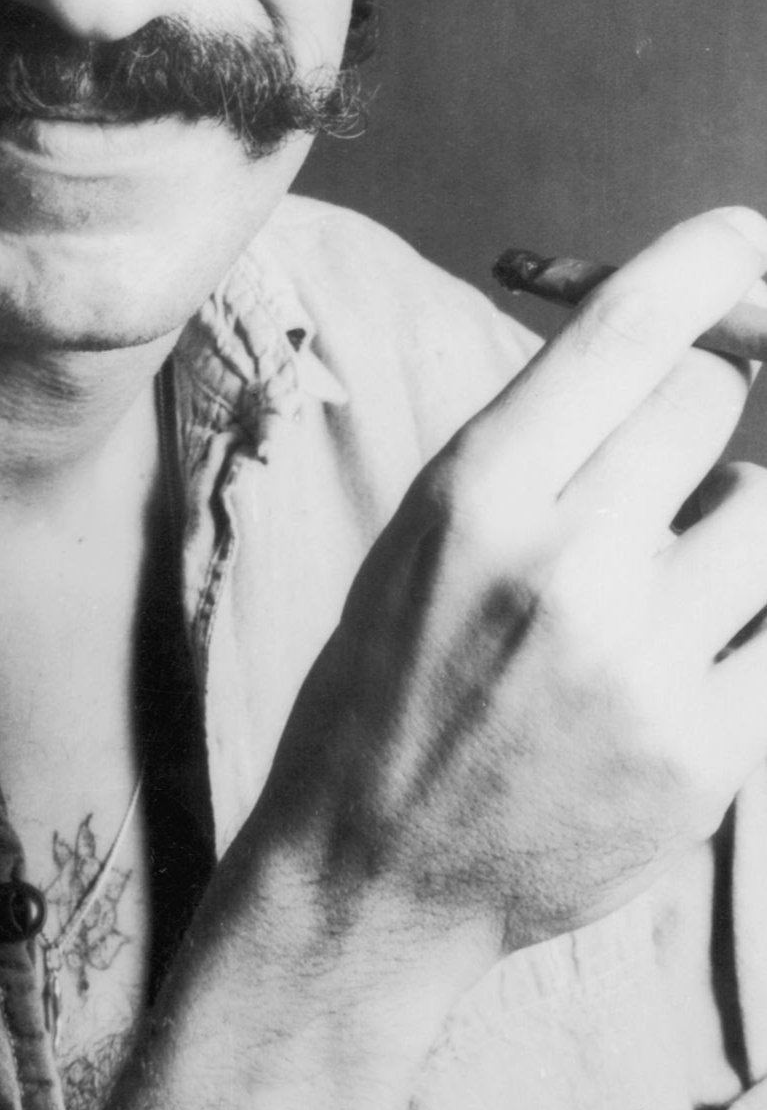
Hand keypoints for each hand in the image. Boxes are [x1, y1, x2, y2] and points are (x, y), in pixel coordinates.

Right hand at [261, 206, 766, 964]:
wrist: (379, 870)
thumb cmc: (391, 677)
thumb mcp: (429, 528)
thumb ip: (542, 440)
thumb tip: (671, 347)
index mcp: (477, 493)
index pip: (627, 334)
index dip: (704, 263)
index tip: (743, 238)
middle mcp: (565, 565)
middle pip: (715, 400)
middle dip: (705, 403)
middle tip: (672, 452)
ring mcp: (647, 665)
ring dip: (738, 512)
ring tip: (676, 564)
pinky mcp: (710, 756)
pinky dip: (750, 617)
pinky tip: (690, 647)